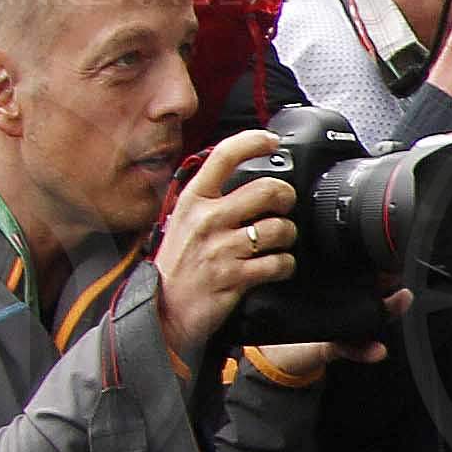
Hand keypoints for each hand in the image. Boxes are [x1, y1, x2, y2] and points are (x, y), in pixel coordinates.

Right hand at [156, 129, 301, 371]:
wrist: (162, 310)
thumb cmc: (177, 266)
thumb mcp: (183, 222)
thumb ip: (209, 200)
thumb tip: (241, 180)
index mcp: (193, 200)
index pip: (224, 156)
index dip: (253, 142)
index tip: (271, 141)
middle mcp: (207, 219)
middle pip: (267, 190)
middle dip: (286, 197)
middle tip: (284, 206)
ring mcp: (221, 248)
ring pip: (279, 228)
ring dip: (288, 236)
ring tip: (279, 242)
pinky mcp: (235, 276)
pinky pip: (279, 263)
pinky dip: (285, 265)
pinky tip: (275, 266)